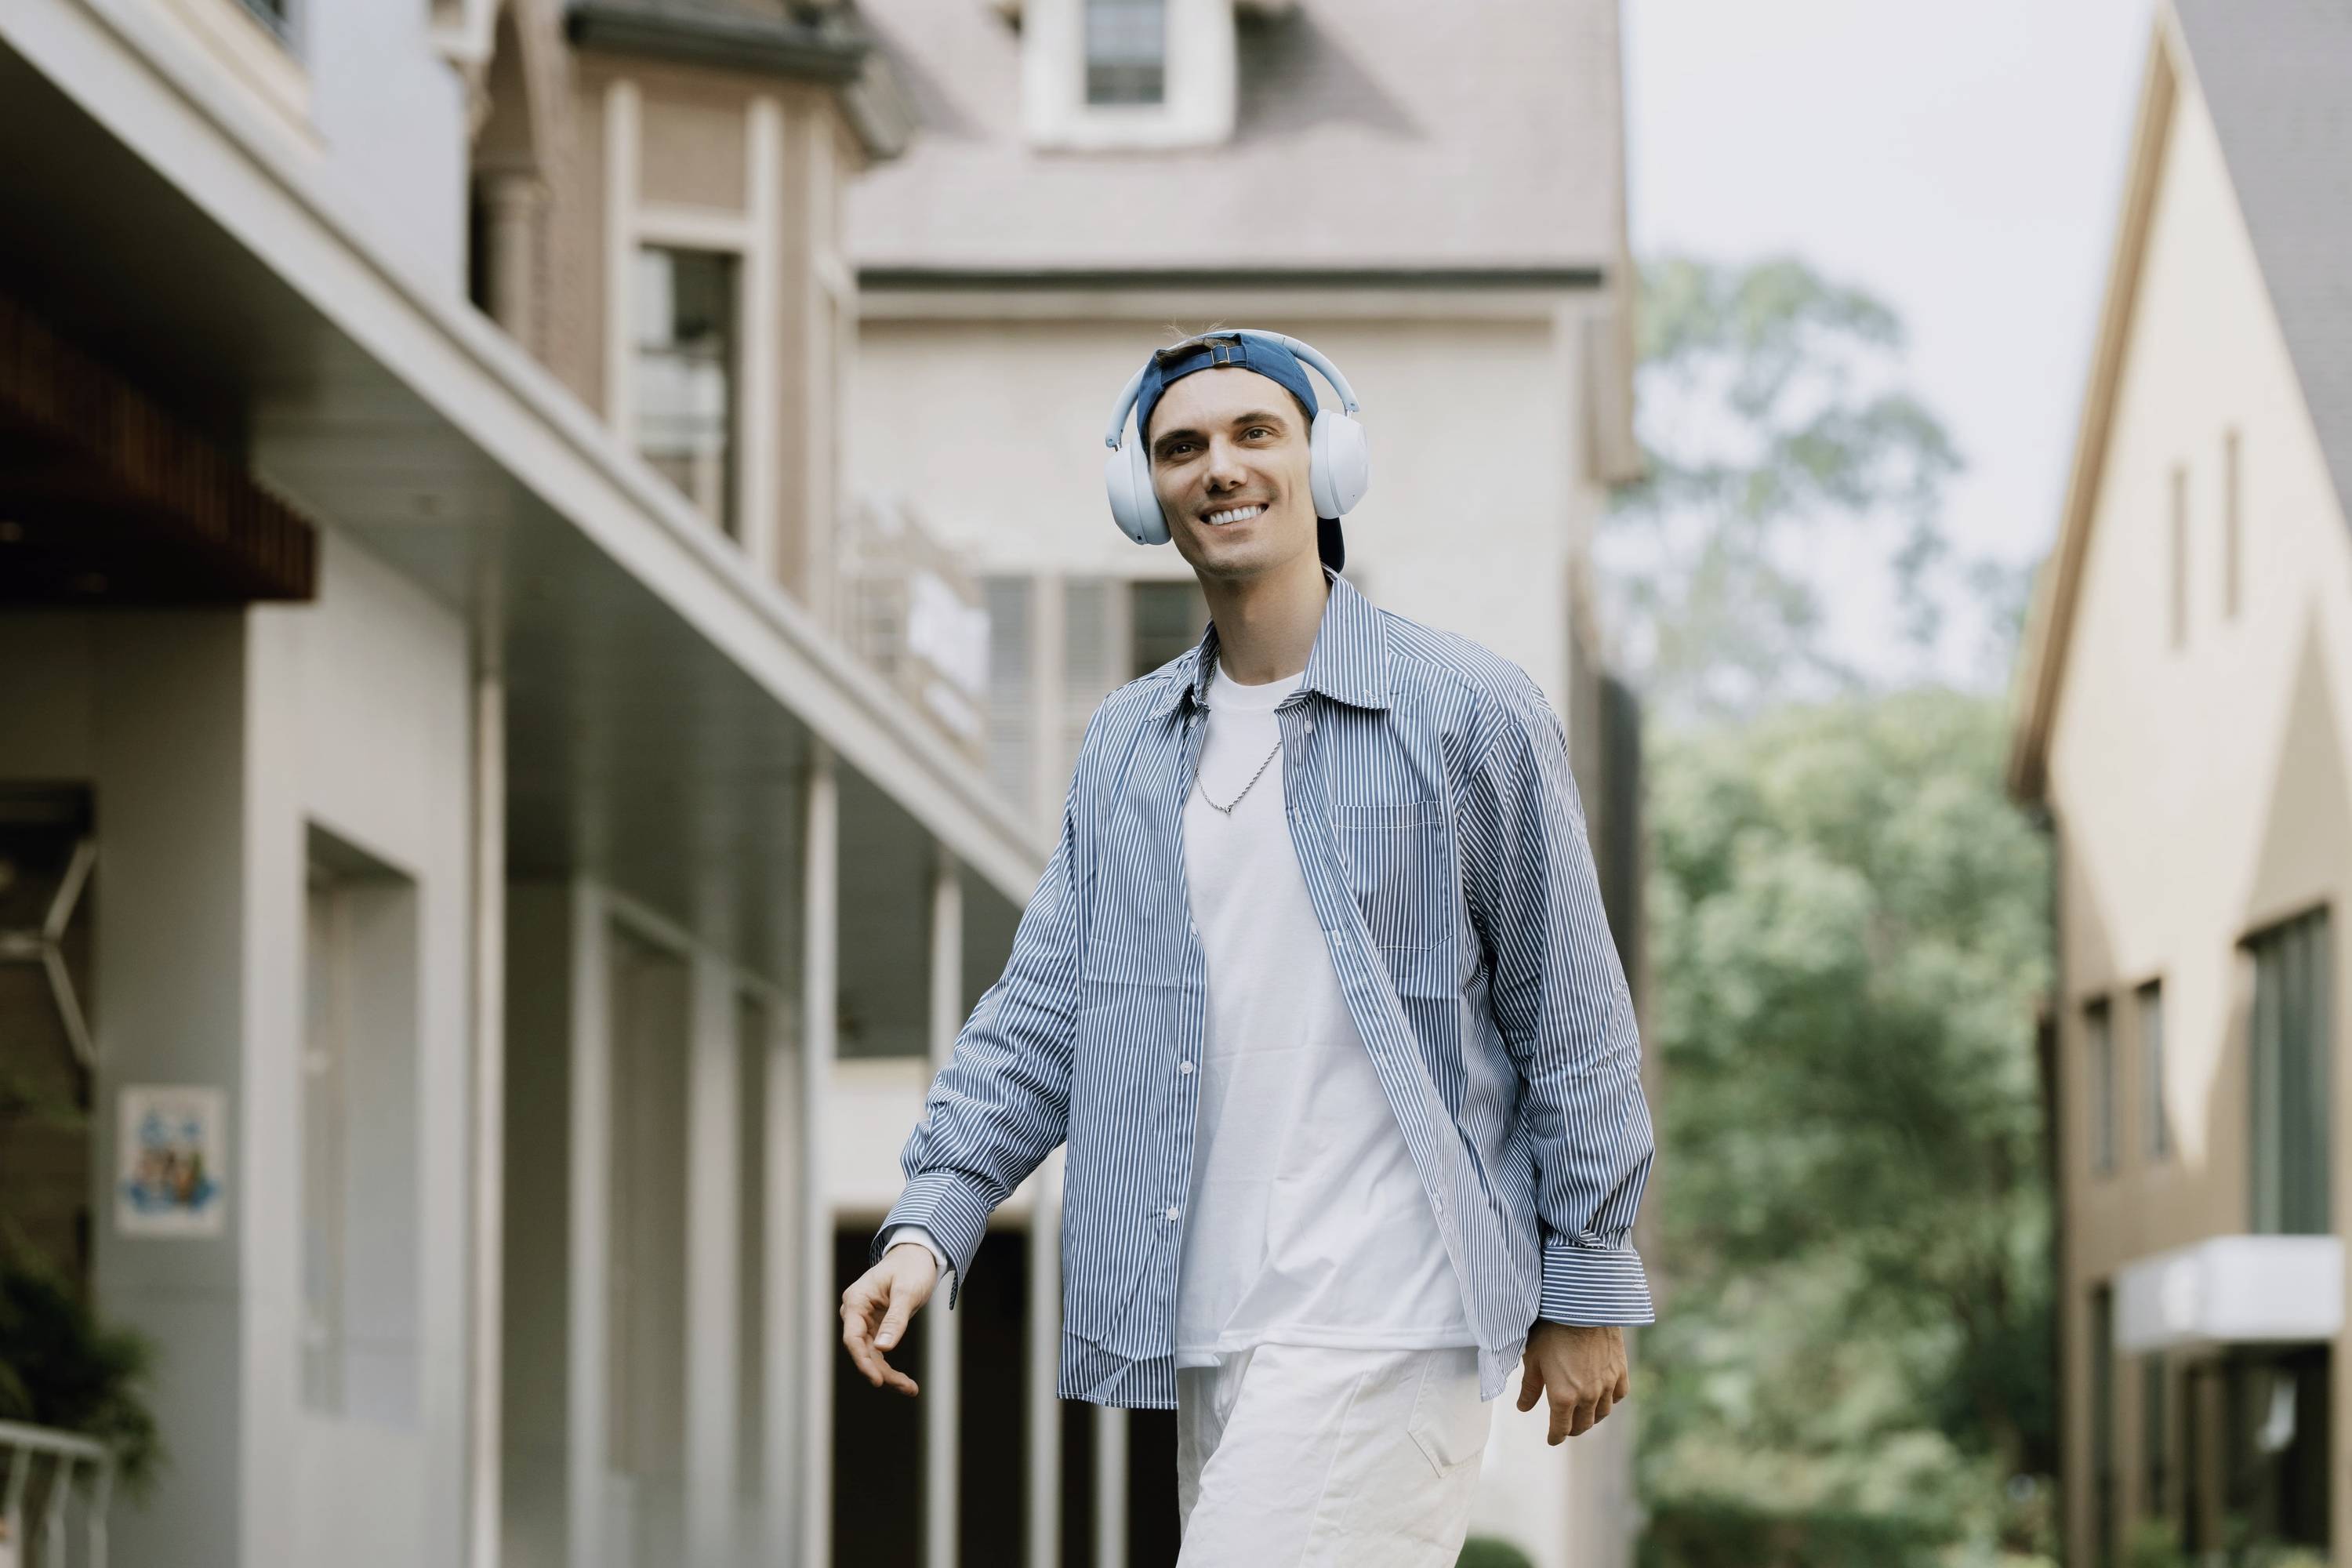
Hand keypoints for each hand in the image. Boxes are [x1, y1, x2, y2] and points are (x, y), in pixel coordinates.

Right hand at [840, 1243, 939, 1396]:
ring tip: (910, 1388)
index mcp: (856, 1300)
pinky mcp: (875, 1326)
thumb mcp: (907, 1292)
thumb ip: (895, 1320)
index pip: (852, 1338)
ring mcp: (864, 1320)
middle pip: (861, 1350)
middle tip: (907, 1387)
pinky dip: (889, 1366)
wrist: (917, 1255)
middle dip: (881, 1372)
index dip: (863, 1361)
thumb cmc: (912, 1268)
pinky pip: (878, 1351)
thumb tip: (882, 1350)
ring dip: (887, 1373)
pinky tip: (905, 1382)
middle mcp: (855, 1312)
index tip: (878, 1380)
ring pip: (870, 1355)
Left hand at [1516, 1322, 1629, 1443]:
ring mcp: (1606, 1384)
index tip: (1553, 1439)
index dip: (1555, 1437)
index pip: (1561, 1428)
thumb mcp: (1533, 1359)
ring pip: (1602, 1413)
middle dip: (1573, 1428)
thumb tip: (1523, 1408)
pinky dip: (1611, 1400)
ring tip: (1585, 1413)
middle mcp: (1587, 1396)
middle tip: (1566, 1426)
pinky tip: (1605, 1396)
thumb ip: (1530, 1387)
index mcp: (1563, 1397)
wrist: (1582, 1307)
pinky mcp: (1620, 1371)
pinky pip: (1619, 1395)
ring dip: (1592, 1416)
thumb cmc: (1551, 1330)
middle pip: (1583, 1424)